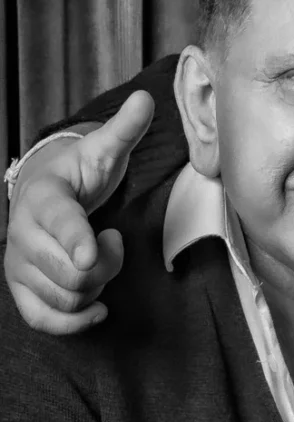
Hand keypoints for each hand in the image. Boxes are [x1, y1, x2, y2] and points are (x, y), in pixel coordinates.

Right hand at [4, 91, 153, 333]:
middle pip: (71, 271)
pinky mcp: (21, 289)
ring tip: (98, 261)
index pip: (59, 222)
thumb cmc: (78, 175)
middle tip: (112, 241)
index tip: (92, 252)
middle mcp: (22, 234)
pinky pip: (42, 320)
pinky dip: (73, 322)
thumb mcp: (102, 152)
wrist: (42, 194)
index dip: (76, 239)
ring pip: (65, 297)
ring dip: (95, 287)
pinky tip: (98, 308)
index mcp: (43, 199)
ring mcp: (18, 265)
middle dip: (106, 265)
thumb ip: (123, 131)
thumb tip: (146, 100)